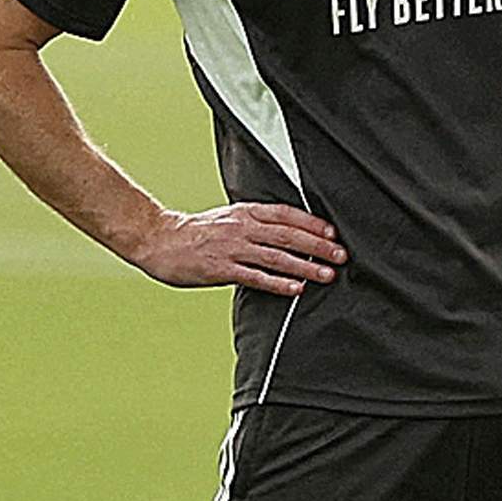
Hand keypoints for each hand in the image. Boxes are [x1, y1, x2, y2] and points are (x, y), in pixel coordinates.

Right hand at [130, 203, 345, 297]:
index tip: (333, 233)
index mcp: (247, 212)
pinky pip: (255, 276)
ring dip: (305, 266)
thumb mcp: (231, 217)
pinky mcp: (221, 269)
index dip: (312, 223)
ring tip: (327, 274)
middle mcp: (243, 227)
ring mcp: (232, 248)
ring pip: (277, 256)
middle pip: (288, 235)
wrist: (160, 240)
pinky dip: (278, 282)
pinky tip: (296, 288)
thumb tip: (291, 231)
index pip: (287, 215)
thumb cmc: (200, 230)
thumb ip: (258, 222)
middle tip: (341, 255)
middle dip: (318, 245)